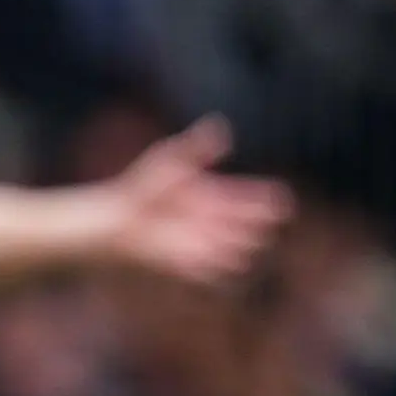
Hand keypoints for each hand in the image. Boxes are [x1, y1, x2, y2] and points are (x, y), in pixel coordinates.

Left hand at [94, 117, 287, 283]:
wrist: (114, 216)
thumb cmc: (141, 185)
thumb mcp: (170, 158)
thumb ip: (196, 146)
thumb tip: (219, 126)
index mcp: (216, 195)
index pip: (251, 197)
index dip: (268, 199)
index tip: (281, 199)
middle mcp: (214, 220)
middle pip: (249, 224)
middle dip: (257, 222)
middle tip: (263, 221)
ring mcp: (202, 240)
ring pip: (235, 249)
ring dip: (241, 245)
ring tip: (247, 241)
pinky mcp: (186, 260)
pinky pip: (209, 269)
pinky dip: (217, 267)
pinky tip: (225, 262)